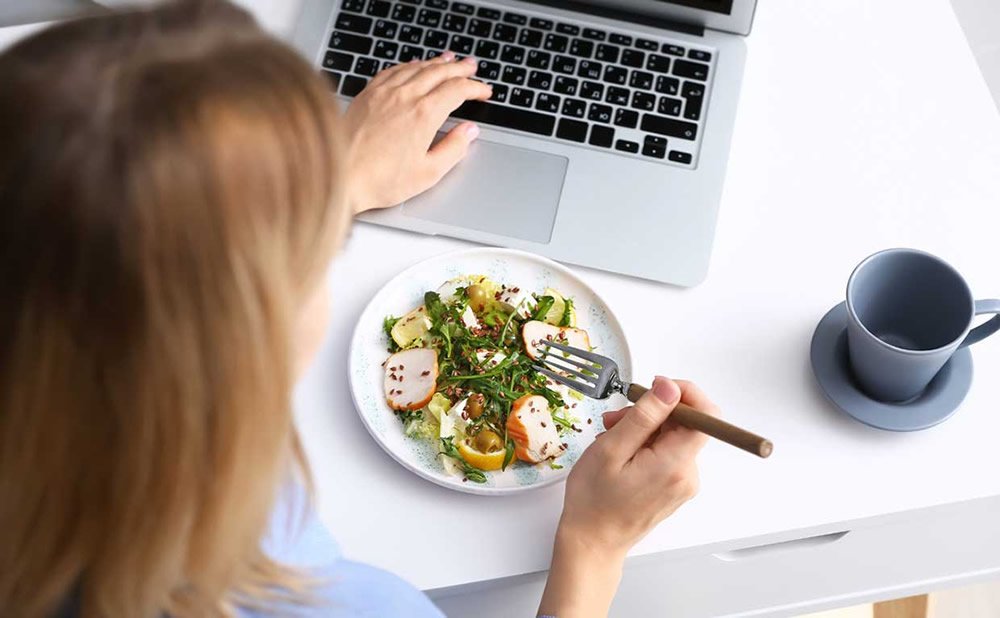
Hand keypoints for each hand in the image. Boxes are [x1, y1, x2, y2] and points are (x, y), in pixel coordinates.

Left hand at [339, 53, 491, 213]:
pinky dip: (409, 65)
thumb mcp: (428, 172)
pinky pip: (393, 71)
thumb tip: (469, 132)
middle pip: (439, 72)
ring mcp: (384, 92)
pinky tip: (412, 65)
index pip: (457, 90)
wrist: (341, 175)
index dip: (475, 88)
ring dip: (436, 62)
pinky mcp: (367, 94)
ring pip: (416, 67)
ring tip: (449, 59)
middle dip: (460, 68)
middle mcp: (405, 97)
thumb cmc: (381, 180)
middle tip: (471, 66)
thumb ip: (454, 149)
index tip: (484, 92)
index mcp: (424, 115)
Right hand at [538, 377, 717, 617]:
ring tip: (611, 437)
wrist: (593, 542)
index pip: (707, 416)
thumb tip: (670, 389)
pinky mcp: (674, 486)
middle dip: (652, 412)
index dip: (685, 394)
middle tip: (616, 418)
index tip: (657, 389)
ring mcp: (683, 482)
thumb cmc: (595, 502)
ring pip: (673, 436)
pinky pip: (667, 452)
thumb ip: (645, 416)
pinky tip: (621, 452)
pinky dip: (646, 444)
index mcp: (675, 464)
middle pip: (685, 423)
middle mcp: (687, 474)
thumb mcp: (612, 449)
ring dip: (644, 428)